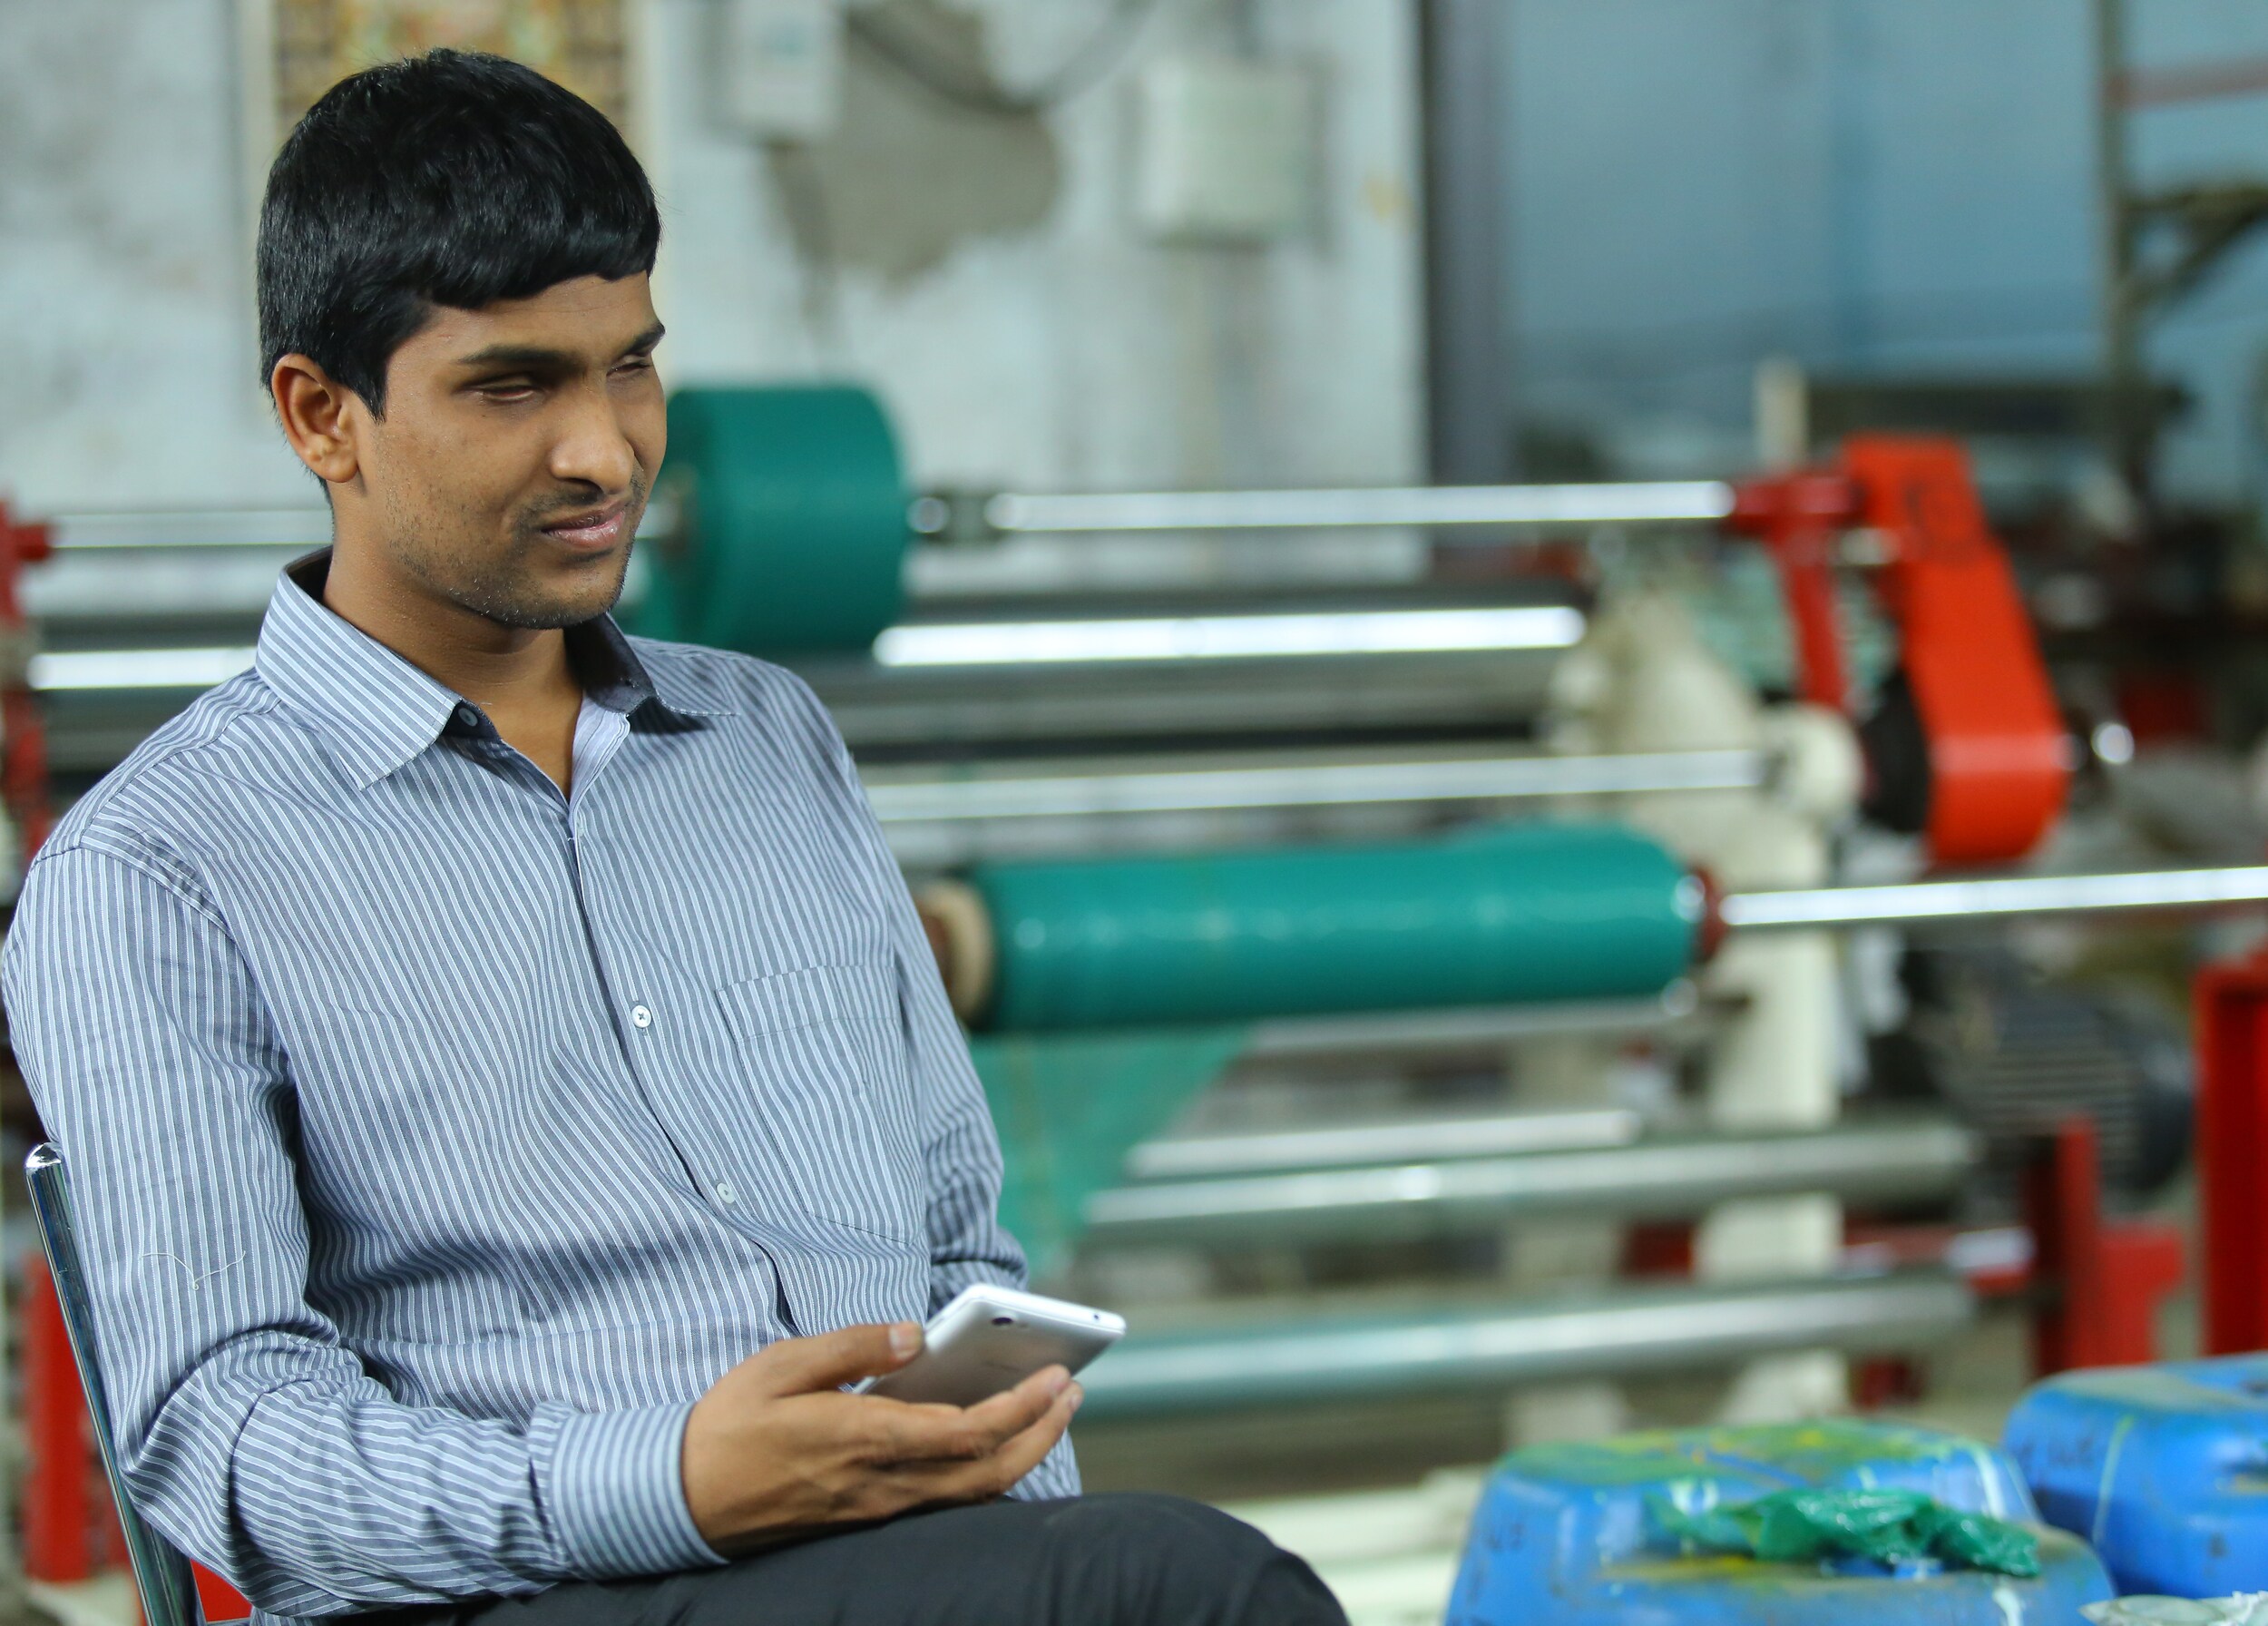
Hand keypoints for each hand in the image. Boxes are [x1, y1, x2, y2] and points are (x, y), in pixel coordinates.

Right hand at [681, 1320, 1078, 1554]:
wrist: (681, 1499)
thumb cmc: (728, 1425)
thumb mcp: (780, 1365)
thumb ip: (853, 1347)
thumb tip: (916, 1334)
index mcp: (862, 1439)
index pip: (965, 1432)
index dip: (1022, 1409)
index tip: (1058, 1378)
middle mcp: (881, 1483)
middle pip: (987, 1472)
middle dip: (1041, 1434)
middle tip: (1072, 1393)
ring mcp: (877, 1507)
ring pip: (971, 1492)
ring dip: (1021, 1454)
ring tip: (1049, 1412)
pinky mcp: (868, 1516)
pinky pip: (944, 1500)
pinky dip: (985, 1472)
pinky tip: (996, 1441)